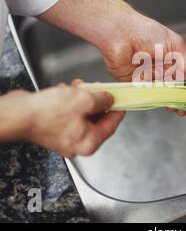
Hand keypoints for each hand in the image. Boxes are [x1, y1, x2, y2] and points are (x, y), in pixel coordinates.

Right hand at [0, 85, 124, 157]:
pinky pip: (69, 114)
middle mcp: (77, 143)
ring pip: (82, 114)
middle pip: (96, 119)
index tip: (123, 101)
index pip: (112, 125)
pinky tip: (65, 91)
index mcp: (89, 142)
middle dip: (97, 100)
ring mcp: (64, 137)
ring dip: (82, 98)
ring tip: (78, 86)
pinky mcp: (53, 130)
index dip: (118, 110)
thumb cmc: (47, 113)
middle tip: (98, 88)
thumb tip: (109, 99)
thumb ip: (102, 100)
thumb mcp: (84, 100)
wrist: (17, 114)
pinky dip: (69, 102)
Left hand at [101, 13, 185, 117]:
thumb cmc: (146, 31)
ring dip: (173, 104)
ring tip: (181, 110)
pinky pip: (149, 96)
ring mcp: (149, 78)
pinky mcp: (136, 85)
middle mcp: (161, 70)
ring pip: (164, 96)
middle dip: (184, 101)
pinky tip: (167, 105)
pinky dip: (159, 102)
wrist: (120, 33)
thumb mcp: (176, 46)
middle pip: (176, 90)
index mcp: (172, 60)